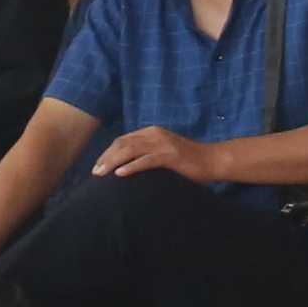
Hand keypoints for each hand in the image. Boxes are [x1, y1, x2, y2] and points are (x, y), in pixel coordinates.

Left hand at [90, 126, 218, 186]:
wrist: (212, 160)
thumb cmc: (186, 161)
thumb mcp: (162, 153)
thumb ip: (146, 154)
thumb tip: (124, 166)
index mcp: (151, 132)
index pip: (123, 140)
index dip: (107, 153)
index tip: (97, 166)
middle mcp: (155, 135)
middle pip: (123, 144)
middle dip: (106, 158)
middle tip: (94, 172)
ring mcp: (163, 144)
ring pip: (131, 151)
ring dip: (113, 162)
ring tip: (101, 174)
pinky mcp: (171, 155)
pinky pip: (147, 160)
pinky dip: (132, 166)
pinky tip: (120, 174)